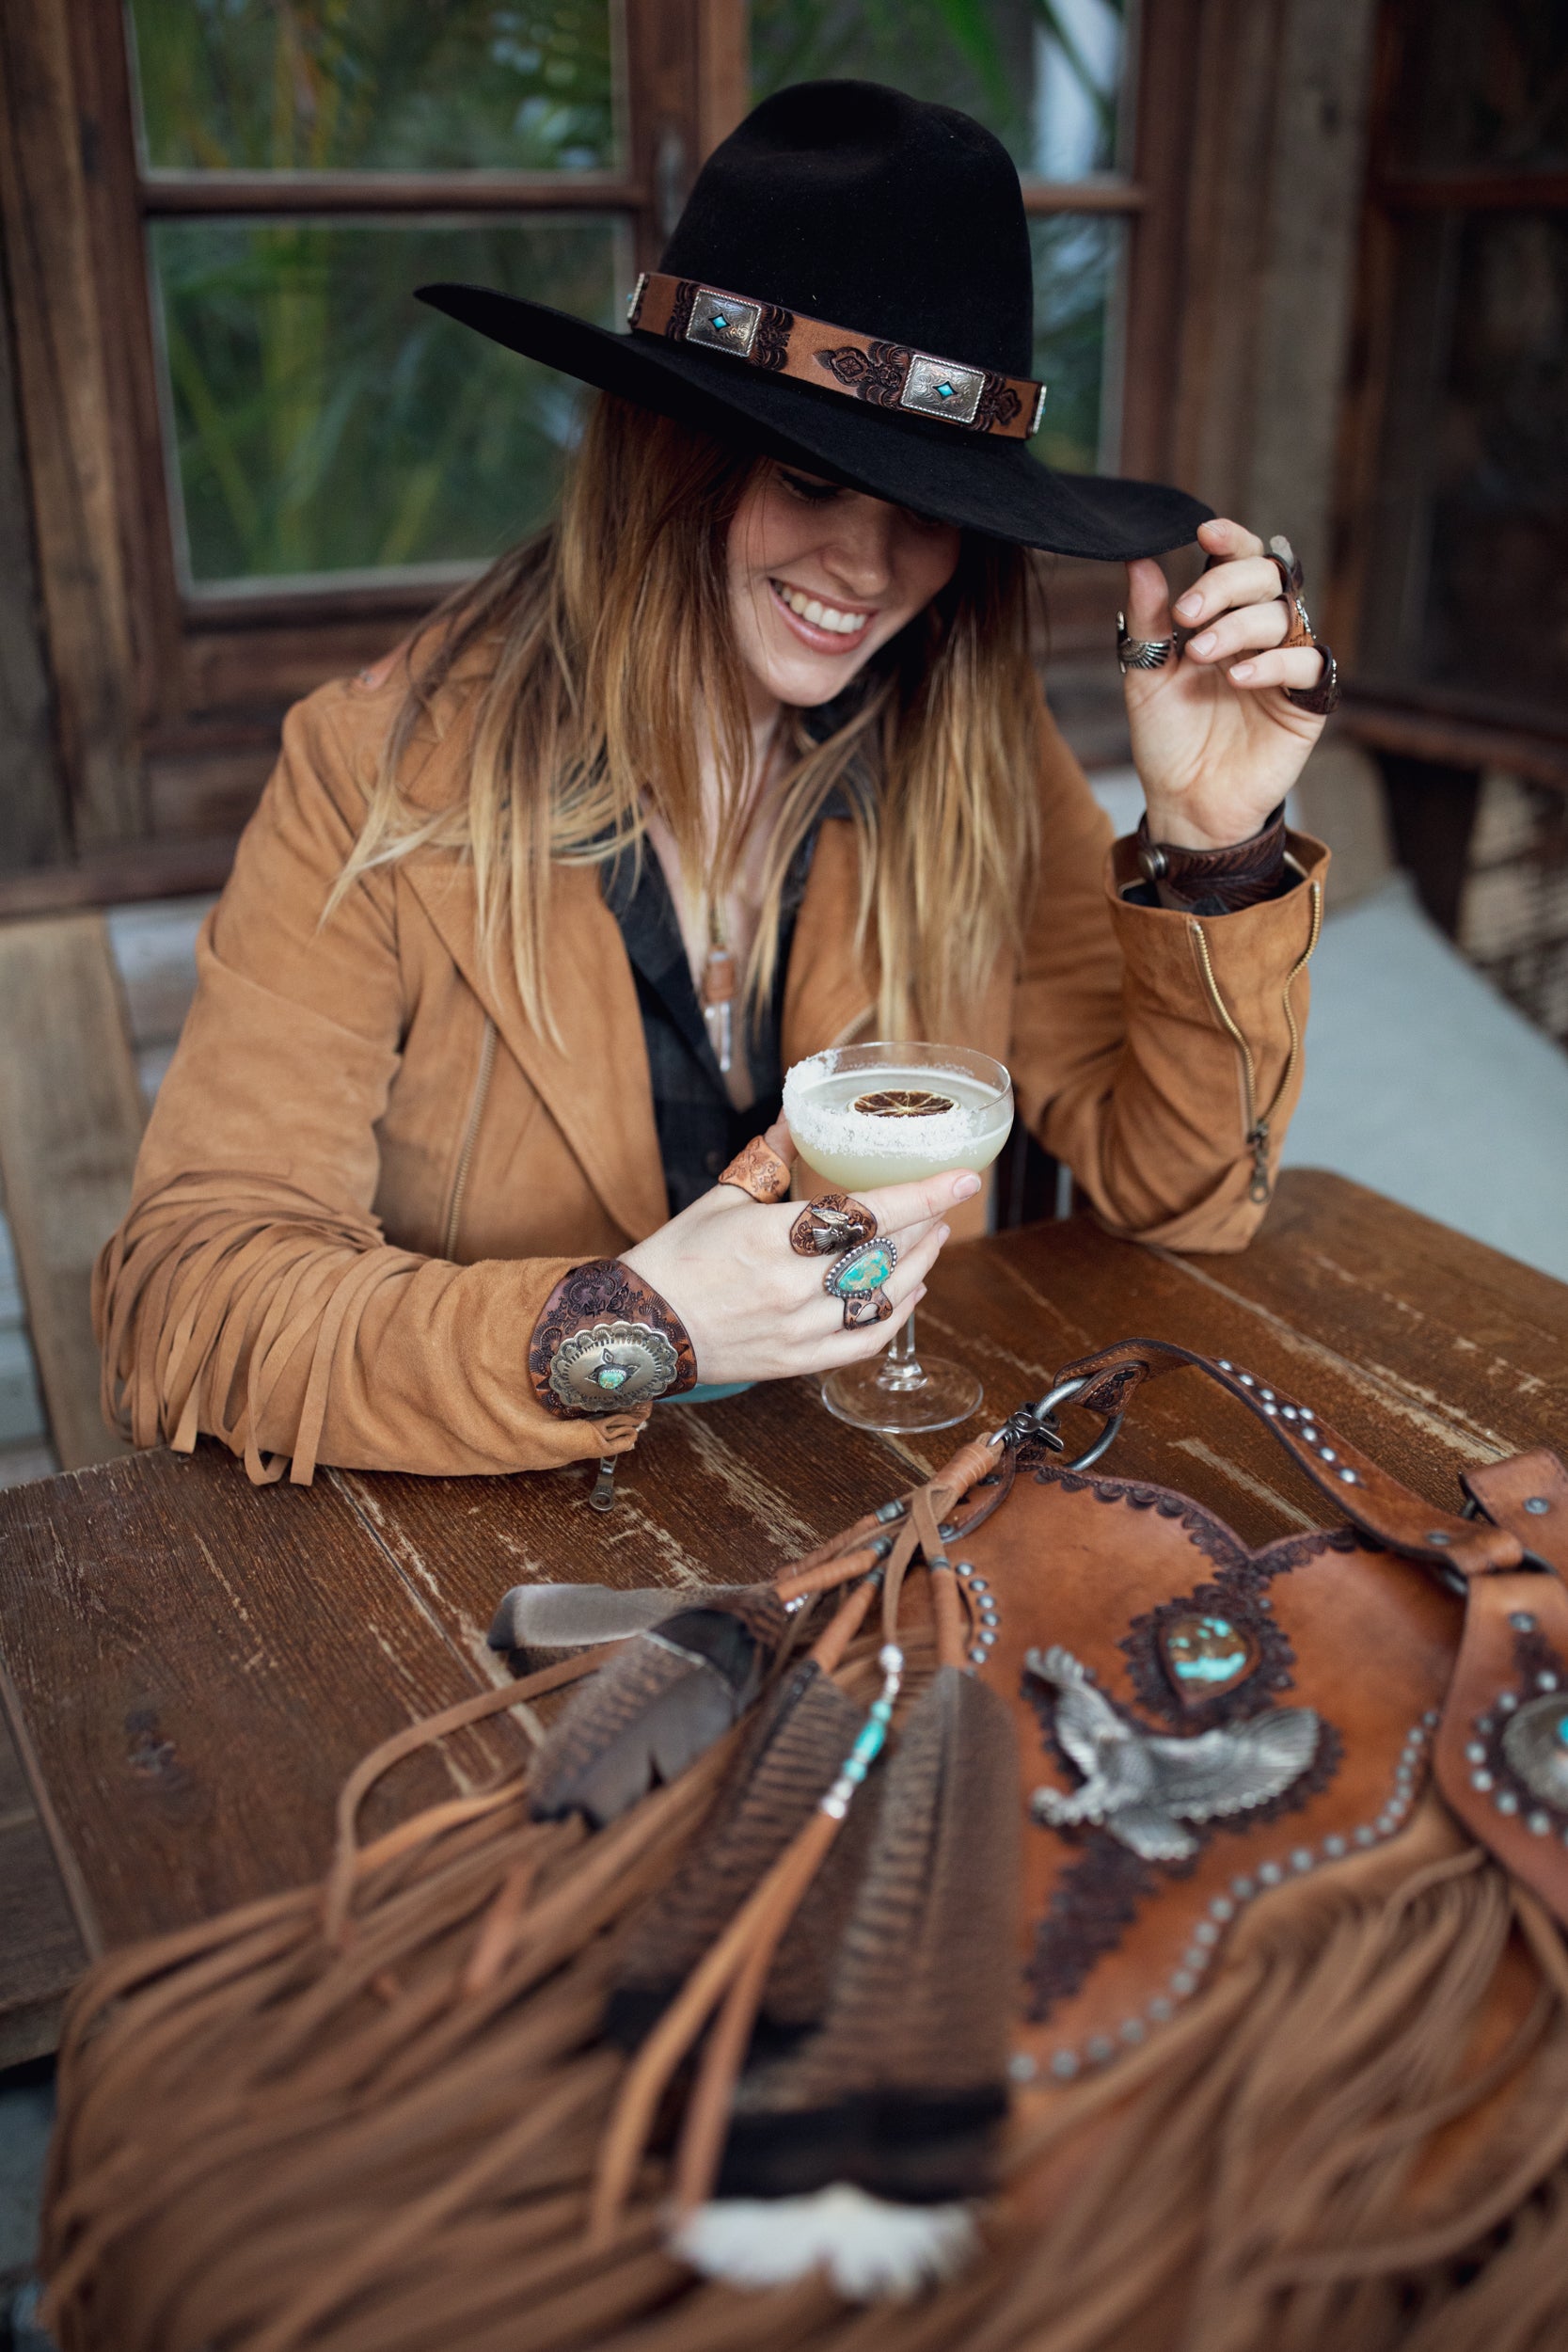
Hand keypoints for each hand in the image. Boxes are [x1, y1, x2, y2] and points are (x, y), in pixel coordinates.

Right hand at [619, 1120, 978, 1386]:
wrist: (637, 1329)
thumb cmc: (675, 1258)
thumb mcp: (721, 1199)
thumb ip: (772, 1159)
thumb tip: (798, 1115)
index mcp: (771, 1237)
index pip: (867, 1212)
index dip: (922, 1195)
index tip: (963, 1178)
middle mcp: (790, 1287)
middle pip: (884, 1255)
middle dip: (926, 1226)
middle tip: (946, 1202)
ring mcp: (797, 1329)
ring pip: (882, 1299)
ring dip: (919, 1266)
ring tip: (934, 1238)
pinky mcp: (796, 1362)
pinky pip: (864, 1341)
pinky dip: (895, 1316)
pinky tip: (911, 1292)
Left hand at [1123, 516, 1330, 849]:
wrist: (1185, 803)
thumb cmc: (1168, 738)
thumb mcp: (1146, 674)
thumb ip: (1148, 620)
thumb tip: (1139, 559)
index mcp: (1224, 617)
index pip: (1240, 561)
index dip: (1230, 540)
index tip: (1203, 531)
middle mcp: (1260, 634)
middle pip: (1268, 577)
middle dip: (1226, 584)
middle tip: (1186, 614)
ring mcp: (1286, 665)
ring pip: (1285, 615)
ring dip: (1239, 626)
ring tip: (1200, 653)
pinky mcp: (1306, 703)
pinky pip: (1308, 664)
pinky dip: (1274, 663)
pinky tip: (1239, 677)